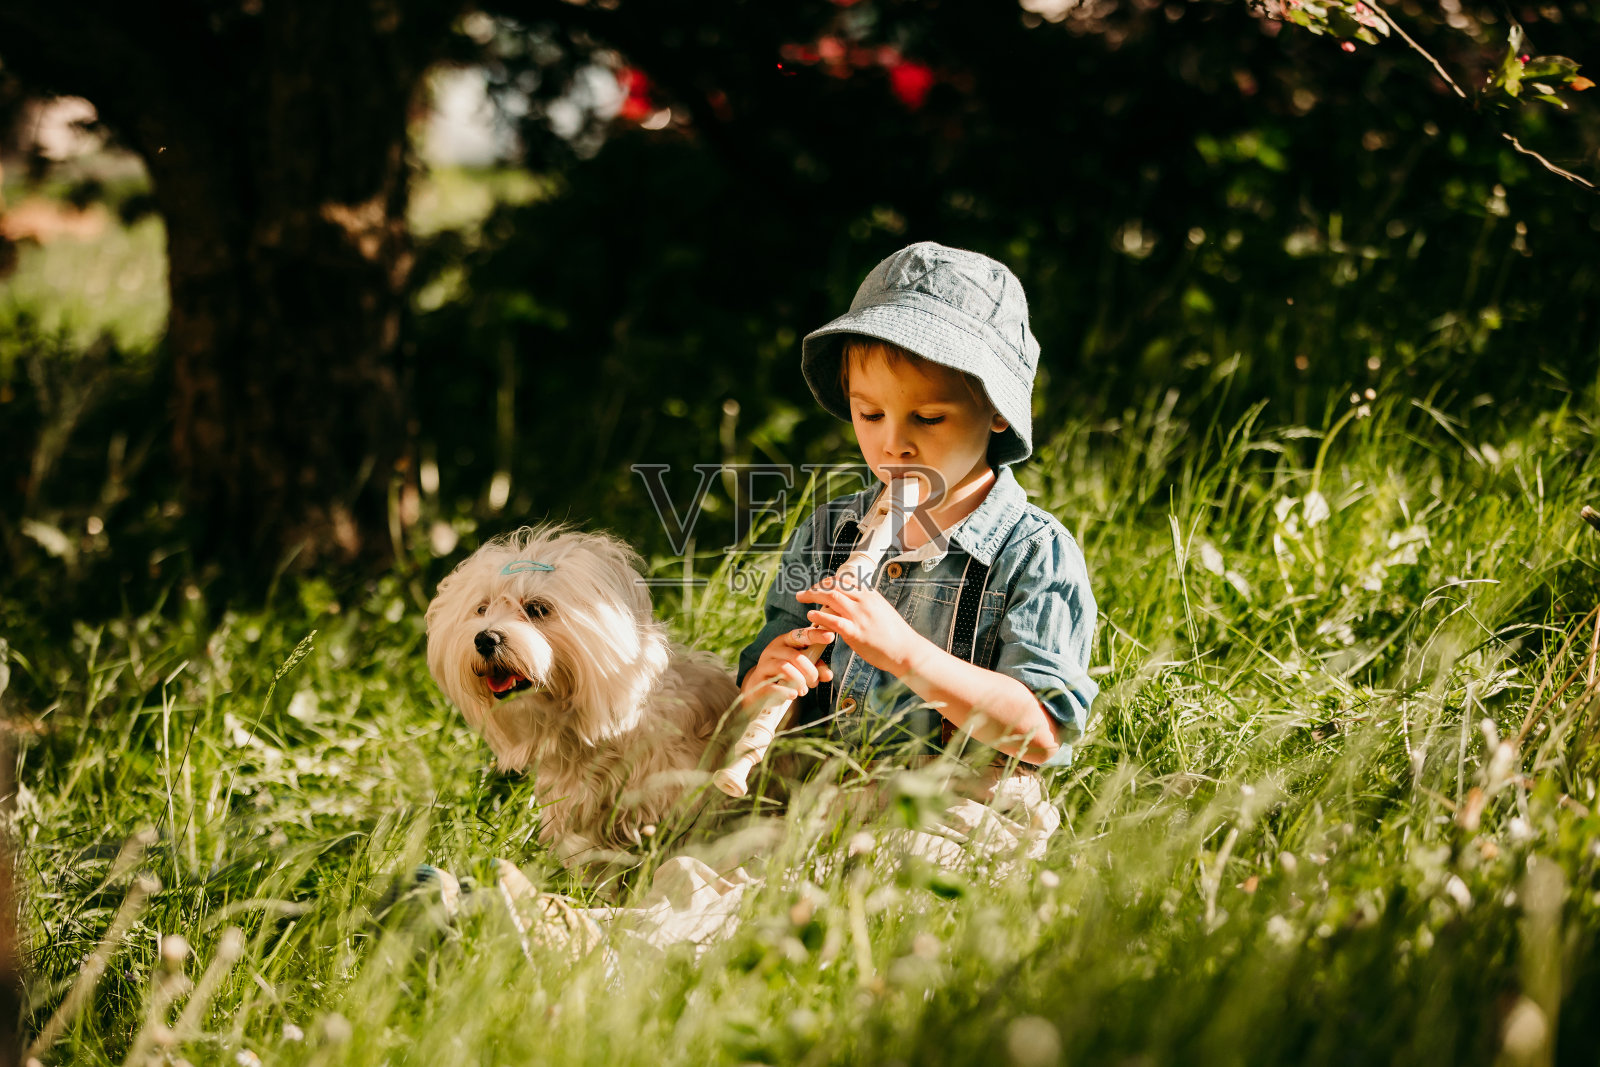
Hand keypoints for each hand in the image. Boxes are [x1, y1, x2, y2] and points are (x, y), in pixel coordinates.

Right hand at [741, 626, 834, 703]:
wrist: (760, 690)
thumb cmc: (786, 674)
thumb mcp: (804, 669)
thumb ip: (817, 669)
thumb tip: (829, 675)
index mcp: (785, 641)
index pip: (801, 635)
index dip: (816, 635)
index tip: (830, 637)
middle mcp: (773, 649)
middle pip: (795, 656)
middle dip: (810, 671)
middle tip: (814, 681)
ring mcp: (764, 665)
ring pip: (785, 668)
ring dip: (799, 681)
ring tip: (803, 690)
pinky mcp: (759, 682)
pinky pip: (774, 686)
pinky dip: (787, 692)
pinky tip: (793, 695)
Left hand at [797, 577, 932, 676]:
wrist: (907, 650)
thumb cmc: (895, 635)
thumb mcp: (882, 611)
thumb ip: (866, 606)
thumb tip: (852, 604)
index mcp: (870, 595)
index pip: (845, 580)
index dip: (827, 582)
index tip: (818, 586)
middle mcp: (864, 601)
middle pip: (834, 585)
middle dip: (816, 586)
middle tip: (803, 592)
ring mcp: (860, 616)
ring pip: (831, 597)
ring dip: (813, 595)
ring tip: (801, 598)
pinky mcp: (856, 632)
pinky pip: (833, 620)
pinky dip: (819, 615)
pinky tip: (810, 615)